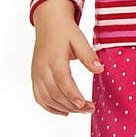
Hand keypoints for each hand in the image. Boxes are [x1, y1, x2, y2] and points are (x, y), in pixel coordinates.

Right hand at [31, 0, 101, 115]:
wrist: (48, 24)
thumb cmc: (65, 32)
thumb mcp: (79, 39)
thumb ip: (88, 55)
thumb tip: (100, 69)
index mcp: (54, 58)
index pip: (62, 80)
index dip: (72, 93)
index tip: (83, 104)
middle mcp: (42, 68)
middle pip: (55, 93)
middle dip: (73, 105)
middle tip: (91, 108)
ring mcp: (36, 75)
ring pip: (47, 98)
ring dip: (64, 108)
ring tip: (82, 110)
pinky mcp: (35, 78)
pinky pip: (40, 98)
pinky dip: (51, 108)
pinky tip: (65, 111)